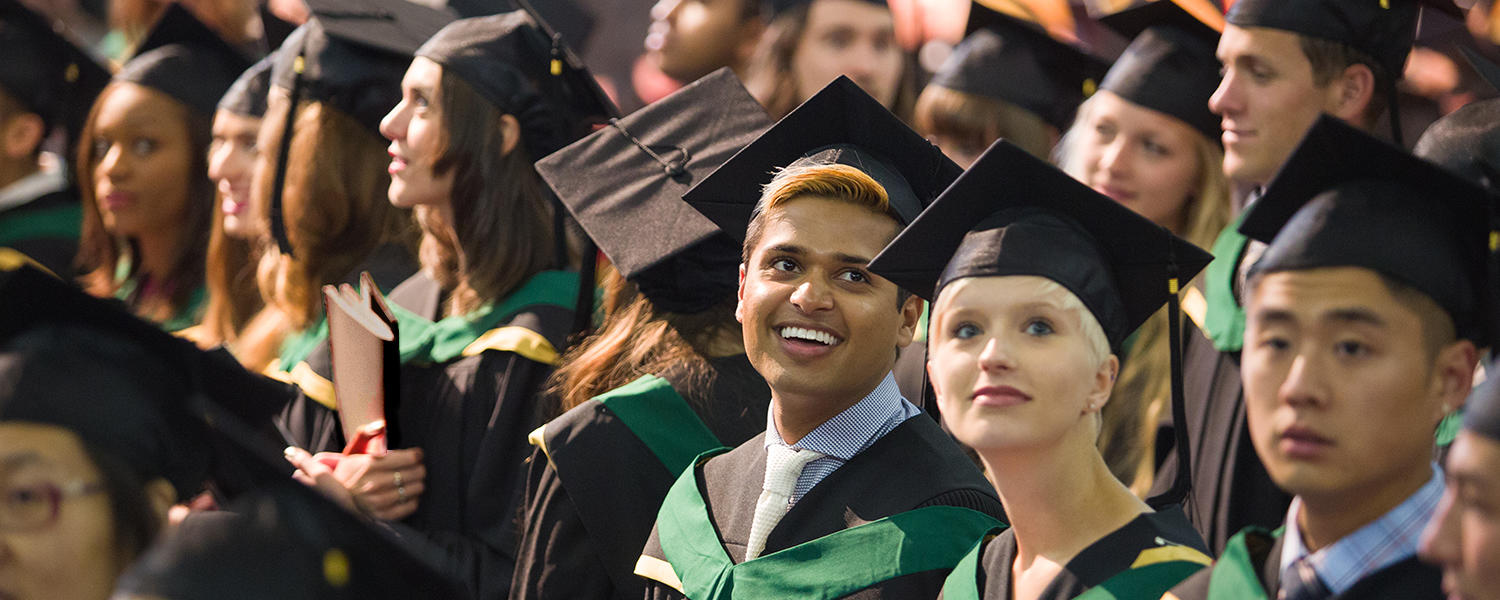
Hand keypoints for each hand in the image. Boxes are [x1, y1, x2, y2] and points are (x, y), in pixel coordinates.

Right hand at [285, 446, 425, 520]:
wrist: (334, 498)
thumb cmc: (350, 471)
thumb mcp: (354, 449)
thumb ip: (367, 433)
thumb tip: (381, 425)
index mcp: (371, 464)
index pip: (409, 458)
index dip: (416, 455)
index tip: (416, 455)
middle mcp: (375, 483)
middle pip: (416, 473)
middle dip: (418, 468)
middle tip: (415, 468)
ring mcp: (379, 501)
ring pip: (415, 489)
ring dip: (417, 483)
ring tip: (411, 481)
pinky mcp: (381, 516)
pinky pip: (410, 506)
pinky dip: (413, 499)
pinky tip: (407, 494)